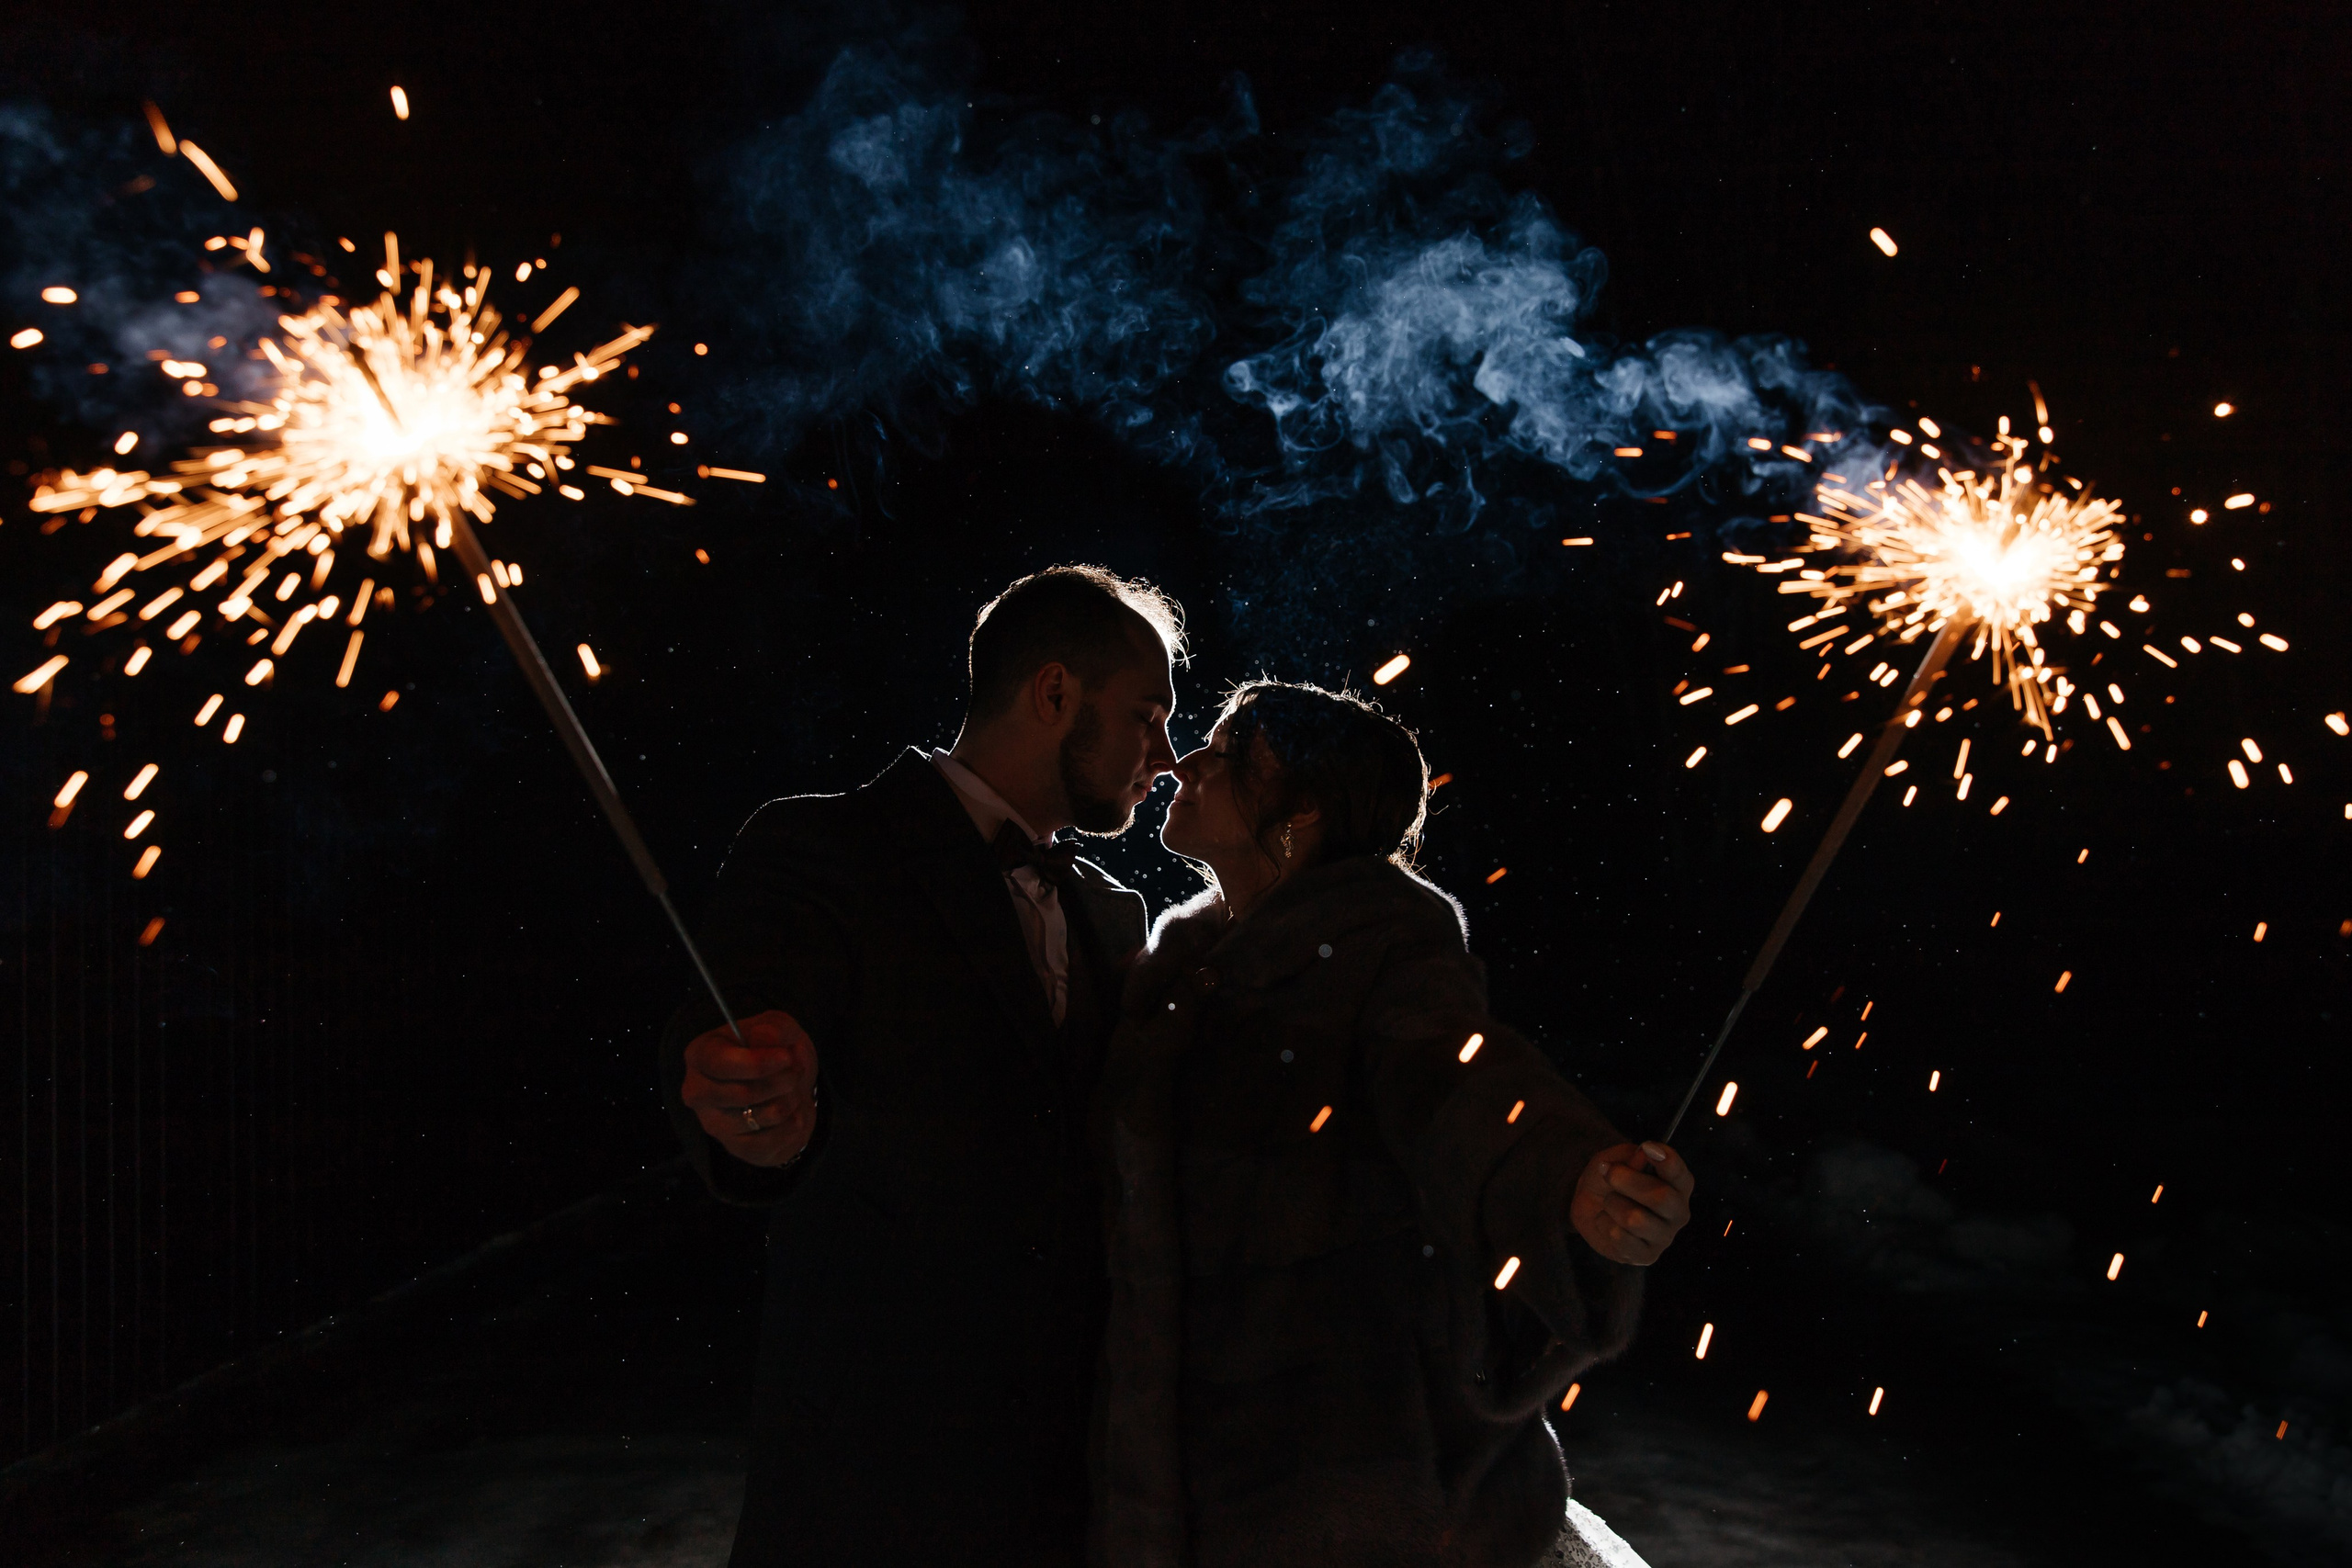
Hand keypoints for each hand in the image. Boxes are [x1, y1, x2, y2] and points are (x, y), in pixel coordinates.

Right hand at [681, 1009, 818, 1168]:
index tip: (786, 1057)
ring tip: (792, 1090)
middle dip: (781, 1081)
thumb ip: (774, 1028)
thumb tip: (763, 1036)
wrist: (789, 1086)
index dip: (756, 1062)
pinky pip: (769, 1141)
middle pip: (742, 1093)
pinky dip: (791, 1125)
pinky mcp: (734, 1147)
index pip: (719, 1063)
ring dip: (789, 1101)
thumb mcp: (779, 1028)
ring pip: (760, 1117)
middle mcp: (697, 1092)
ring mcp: (713, 1123)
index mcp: (700, 1055)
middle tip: (796, 1071)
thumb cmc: (775, 1052)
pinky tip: (792, 1112)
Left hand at [1570, 1141, 1693, 1265]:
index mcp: (1679, 1185)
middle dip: (1627, 1180)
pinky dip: (1604, 1223)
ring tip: (1609, 1201)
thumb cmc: (1611, 1179)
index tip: (1647, 1147)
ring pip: (1634, 1219)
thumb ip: (1629, 1157)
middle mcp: (1679, 1212)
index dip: (1667, 1161)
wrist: (1591, 1204)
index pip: (1681, 1174)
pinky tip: (1607, 1221)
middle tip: (1608, 1172)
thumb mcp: (1615, 1158)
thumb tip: (1643, 1155)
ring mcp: (1665, 1237)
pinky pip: (1619, 1237)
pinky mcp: (1646, 1256)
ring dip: (1612, 1204)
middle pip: (1661, 1197)